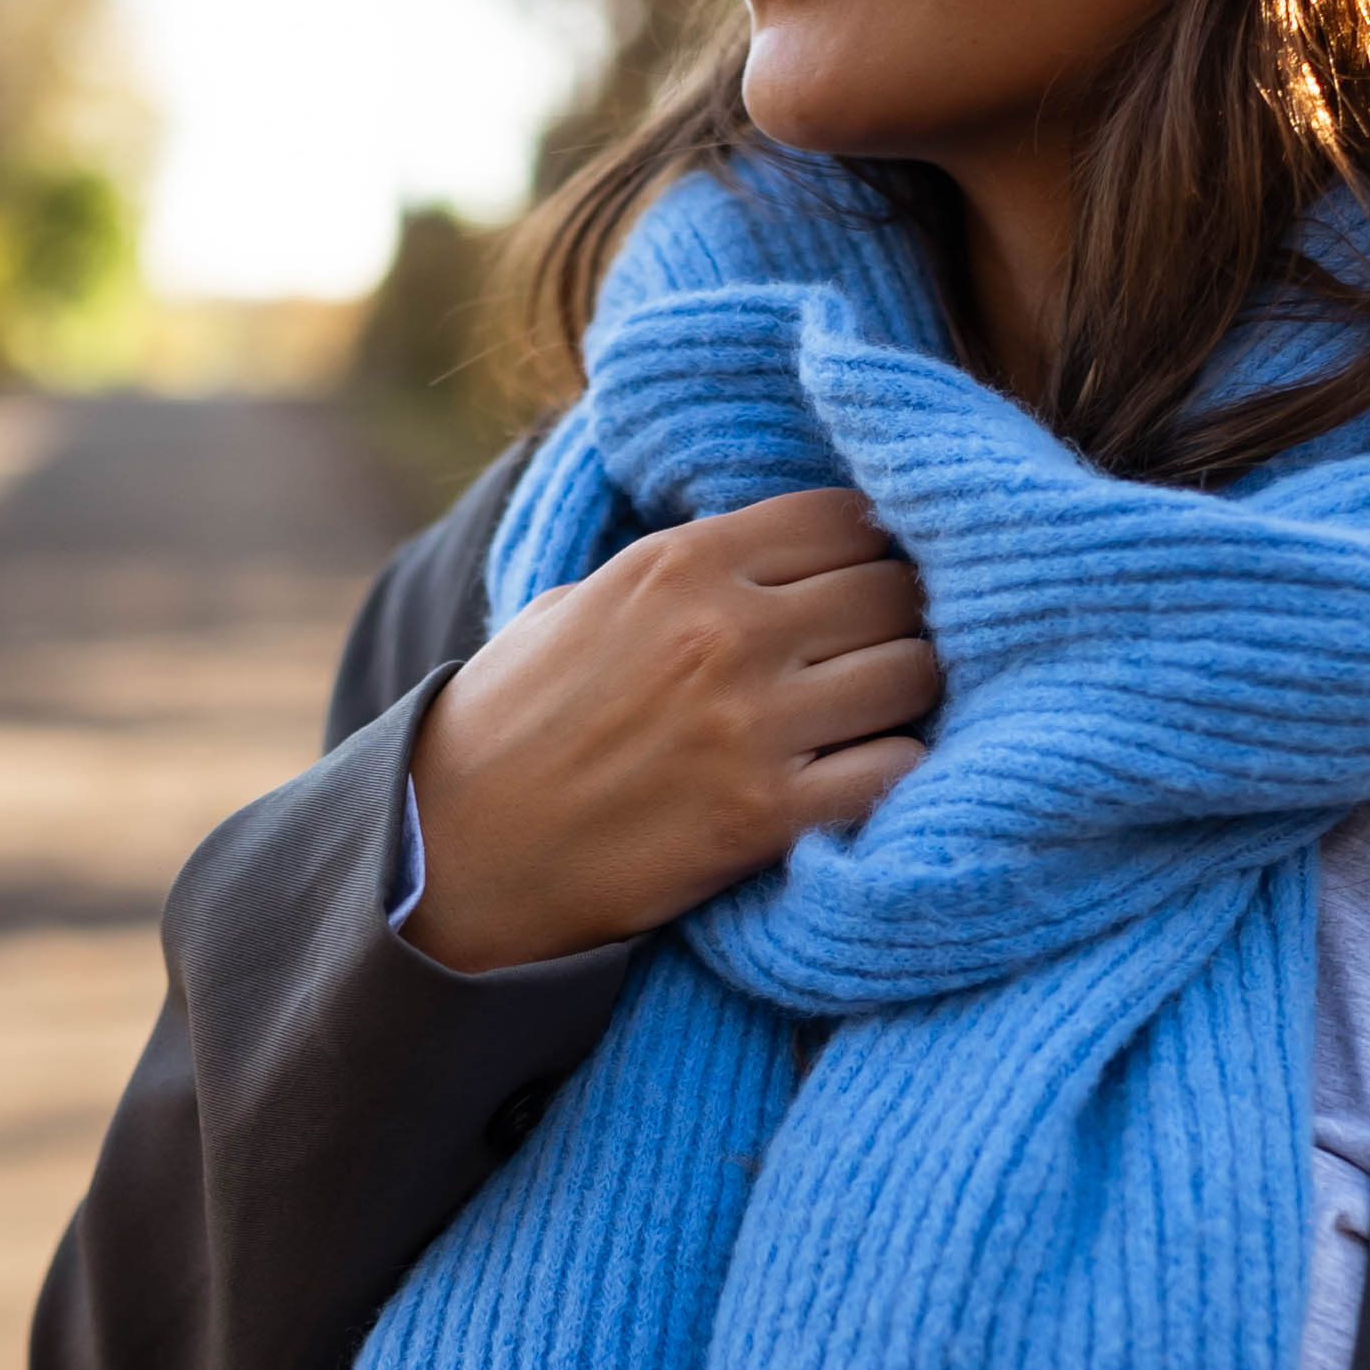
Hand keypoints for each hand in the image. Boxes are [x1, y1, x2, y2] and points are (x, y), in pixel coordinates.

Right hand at [404, 487, 937, 971]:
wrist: (456, 851)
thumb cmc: (512, 721)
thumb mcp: (581, 602)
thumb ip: (680, 572)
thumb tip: (774, 551)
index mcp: (681, 563)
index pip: (844, 518)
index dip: (871, 548)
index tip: (865, 580)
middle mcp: (727, 631)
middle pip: (894, 590)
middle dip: (903, 618)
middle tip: (884, 651)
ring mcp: (752, 725)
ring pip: (913, 673)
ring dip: (909, 694)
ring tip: (879, 715)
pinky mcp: (766, 817)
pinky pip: (896, 770)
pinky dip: (898, 771)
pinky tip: (867, 777)